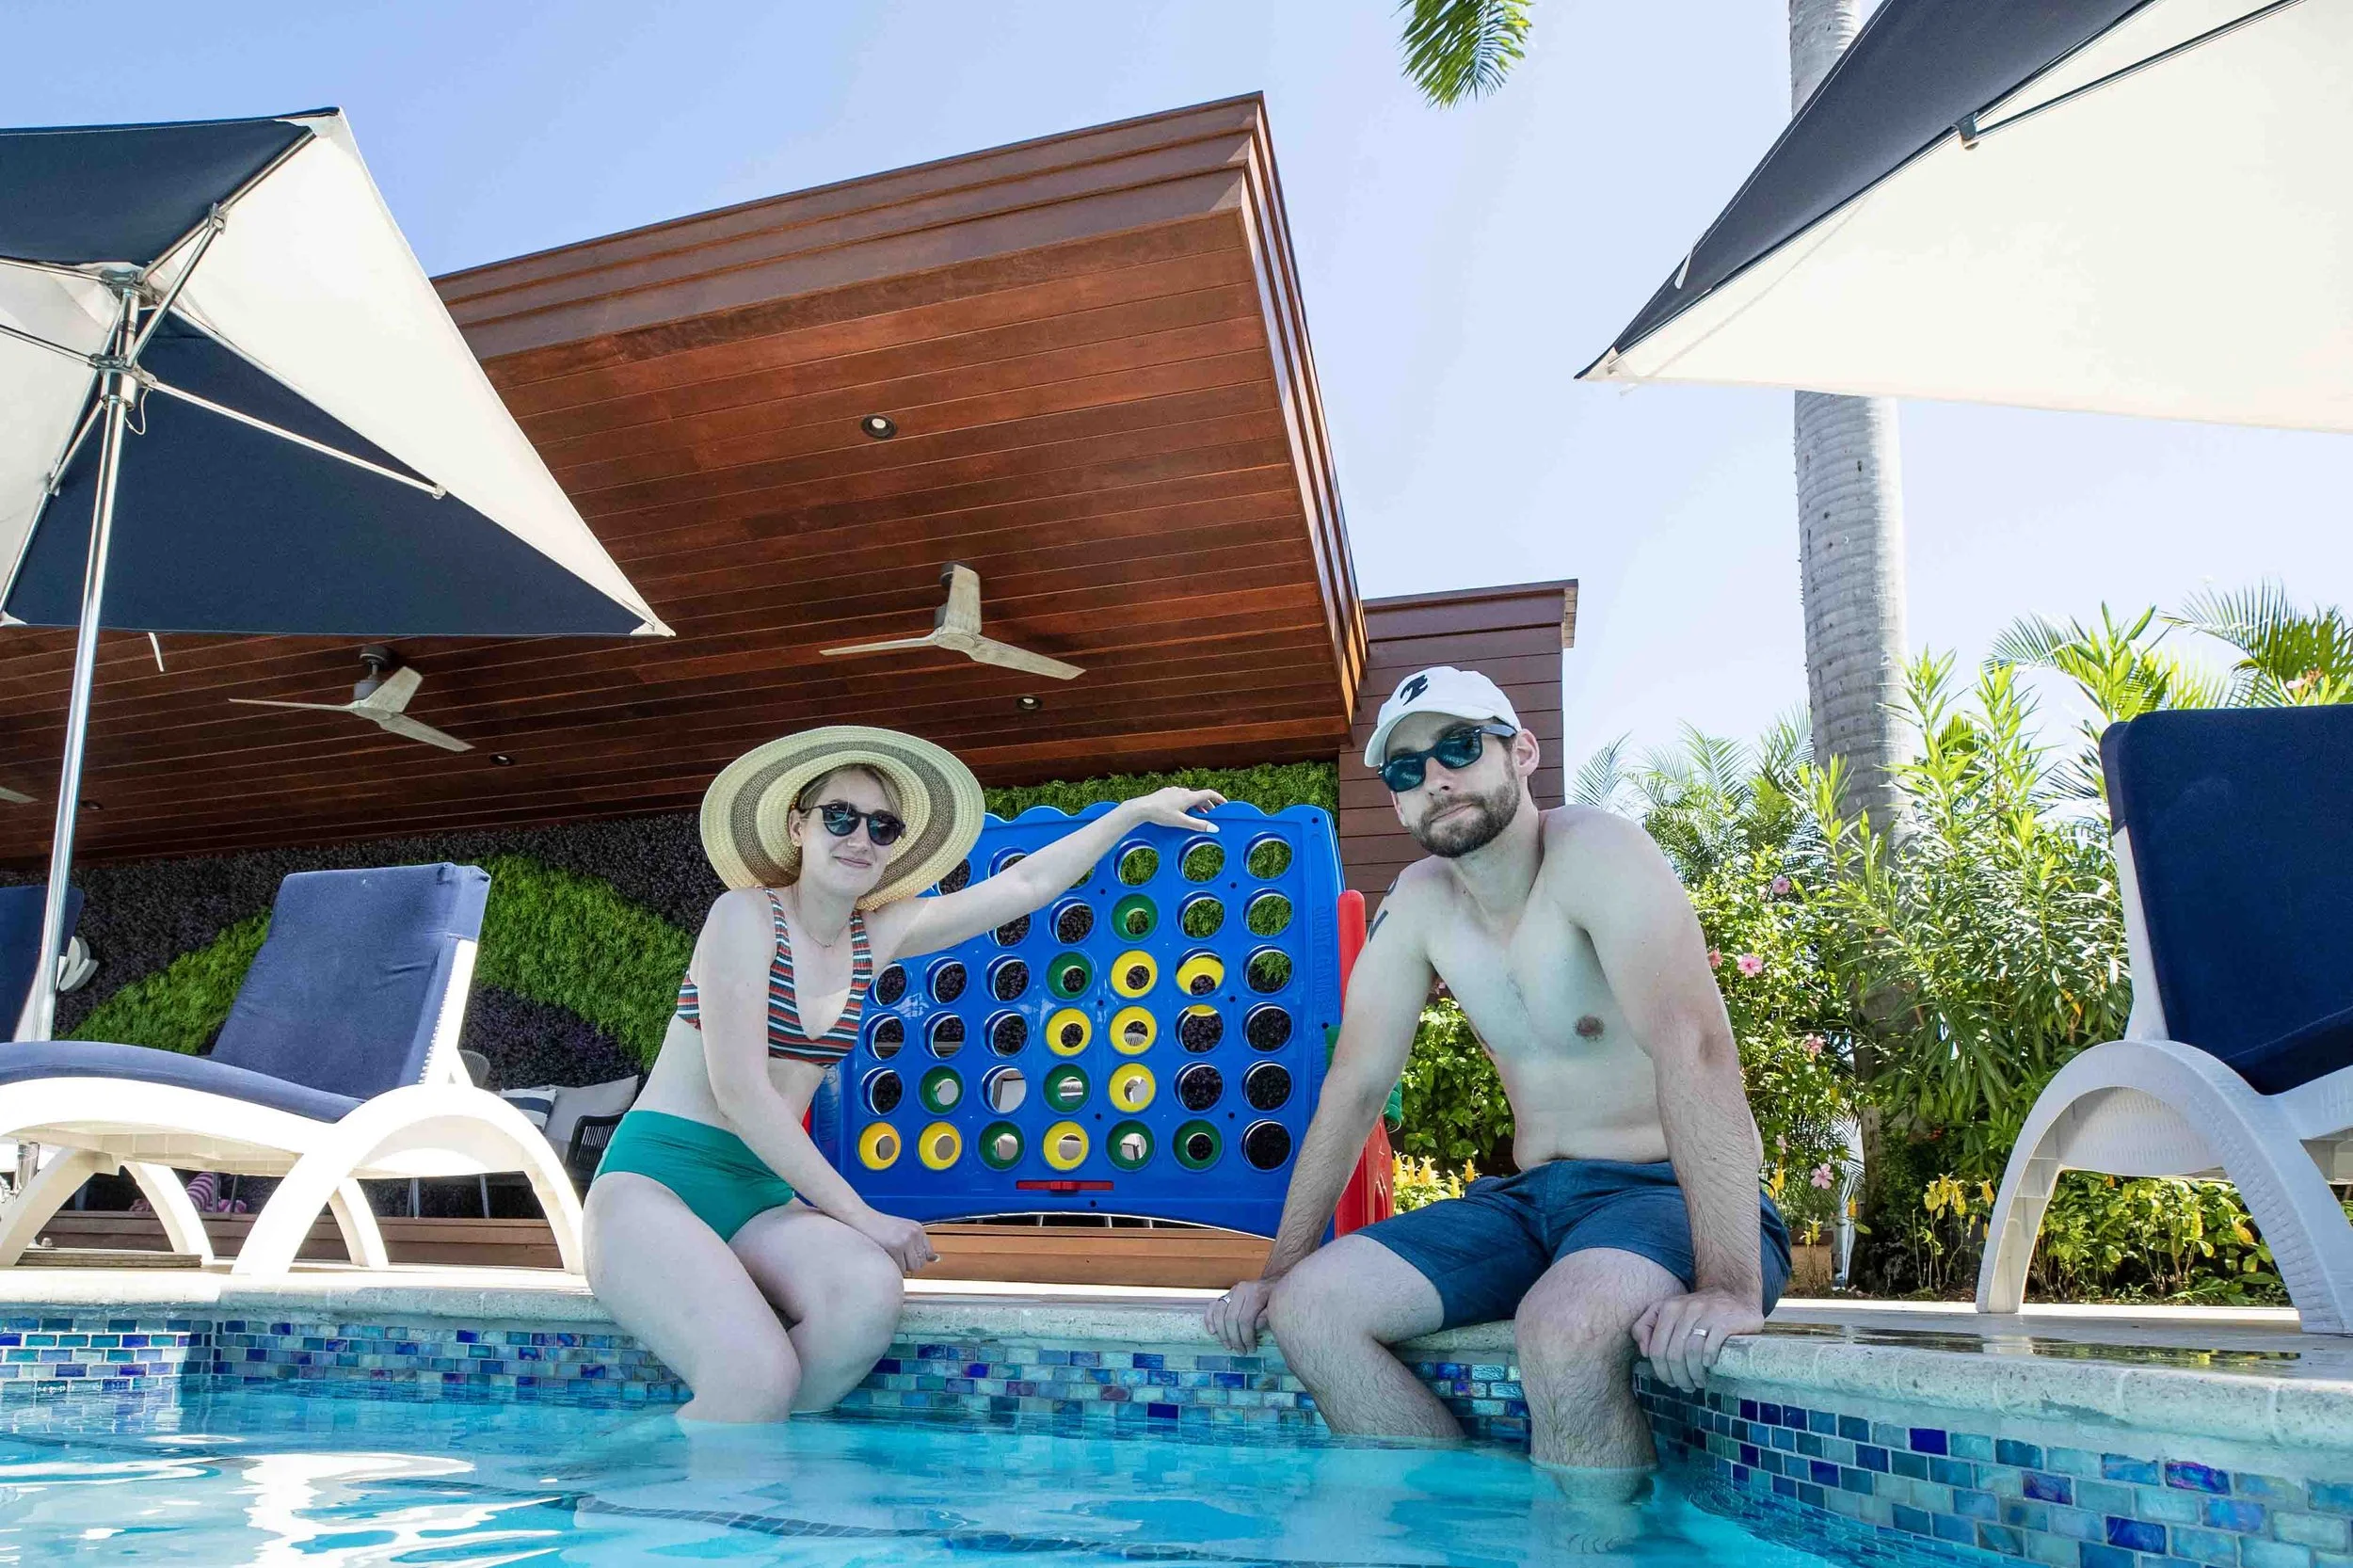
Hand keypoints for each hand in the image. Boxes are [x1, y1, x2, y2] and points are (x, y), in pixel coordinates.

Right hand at [855, 1211, 938, 1275]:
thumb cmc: (878, 1226)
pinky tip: (883, 1256)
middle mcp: (914, 1234)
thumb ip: (917, 1244)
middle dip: (907, 1264)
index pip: (927, 1254)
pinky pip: (899, 1269)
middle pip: (920, 1263)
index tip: (905, 1257)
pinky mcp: (895, 1247)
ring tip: (889, 1255)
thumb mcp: (902, 1230)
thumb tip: (935, 1259)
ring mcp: (905, 1240)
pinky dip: (891, 1267)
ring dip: (900, 1266)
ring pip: (911, 1268)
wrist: (859, 1217)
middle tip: (893, 1255)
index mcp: (917, 1229)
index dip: (915, 1258)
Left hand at [1124, 787, 1224, 831]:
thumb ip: (1198, 825)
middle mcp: (1183, 791)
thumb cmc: (1161, 814)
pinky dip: (1186, 804)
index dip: (1219, 798)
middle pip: (1200, 797)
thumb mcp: (1181, 822)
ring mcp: (1174, 791)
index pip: (1209, 794)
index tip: (1225, 804)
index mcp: (1189, 796)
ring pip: (1189, 798)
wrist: (1141, 808)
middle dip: (1207, 806)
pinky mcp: (1166, 794)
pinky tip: (1181, 812)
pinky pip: (1181, 798)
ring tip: (1197, 816)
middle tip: (1211, 816)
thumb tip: (1215, 828)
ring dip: (1196, 806)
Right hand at [1205, 1276, 1273, 1352]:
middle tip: (1240, 1352)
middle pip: (1230, 1318)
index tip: (1251, 1349)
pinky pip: (1213, 1306)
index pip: (1245, 1320)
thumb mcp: (1277, 1307)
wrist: (1272, 1283)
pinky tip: (1212, 1331)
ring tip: (1228, 1346)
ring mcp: (1231, 1291)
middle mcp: (1241, 1290)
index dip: (1246, 1337)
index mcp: (1255, 1293)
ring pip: (1219, 1313)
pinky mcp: (1225, 1294)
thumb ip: (1267, 1316)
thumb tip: (1255, 1326)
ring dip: (1222, 1333)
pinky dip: (1209, 1319)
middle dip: (1234, 1339)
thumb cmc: (1276, 1299)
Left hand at [1631, 1288, 1763, 1390]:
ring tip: (1698, 1382)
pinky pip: (1710, 1345)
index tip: (1670, 1382)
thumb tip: (1644, 1351)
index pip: (1656, 1348)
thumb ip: (1647, 1326)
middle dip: (1678, 1377)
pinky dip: (1707, 1360)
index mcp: (1668, 1307)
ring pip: (1691, 1352)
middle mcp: (1685, 1308)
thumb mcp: (1669, 1311)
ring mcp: (1706, 1313)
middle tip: (1686, 1387)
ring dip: (1693, 1374)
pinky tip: (1708, 1365)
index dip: (1661, 1371)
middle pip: (1673, 1354)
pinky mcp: (1725, 1320)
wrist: (1735, 1295)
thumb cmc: (1698, 1311)